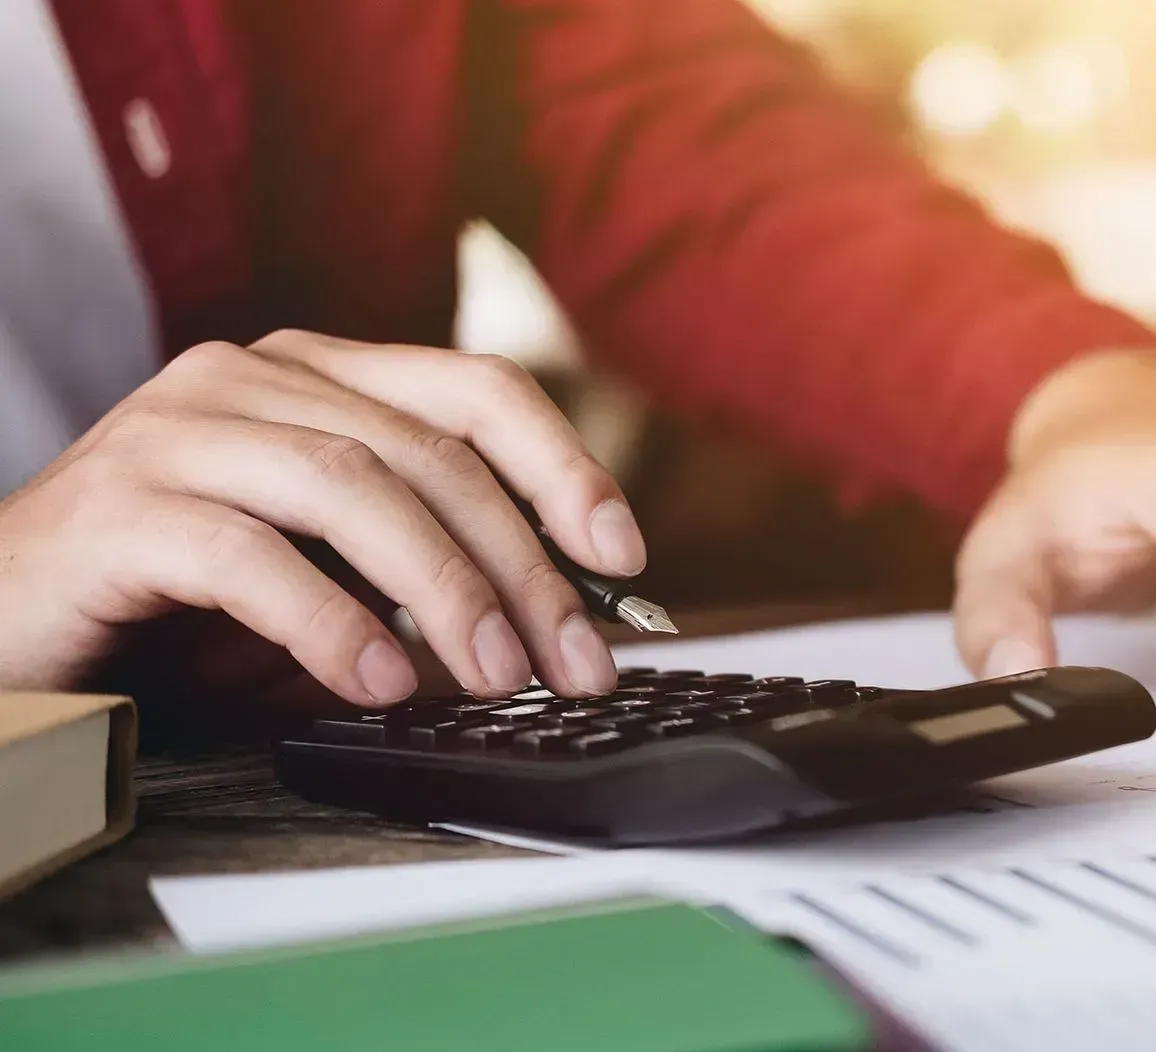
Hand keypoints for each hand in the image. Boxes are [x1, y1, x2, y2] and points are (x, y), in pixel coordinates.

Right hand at [0, 331, 647, 710]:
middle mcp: (250, 379)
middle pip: (428, 452)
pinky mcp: (117, 507)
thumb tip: (549, 625)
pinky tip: (378, 685)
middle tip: (575, 664)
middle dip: (522, 565)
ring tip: (494, 678)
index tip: (624, 555)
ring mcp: (178, 431)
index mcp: (315, 377)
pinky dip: (330, 623)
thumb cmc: (174, 608)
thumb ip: (420, 577)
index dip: (563, 466)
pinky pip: (251, 556)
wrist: (3, 629)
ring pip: (353, 487)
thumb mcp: (327, 580)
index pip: (474, 391)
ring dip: (445, 592)